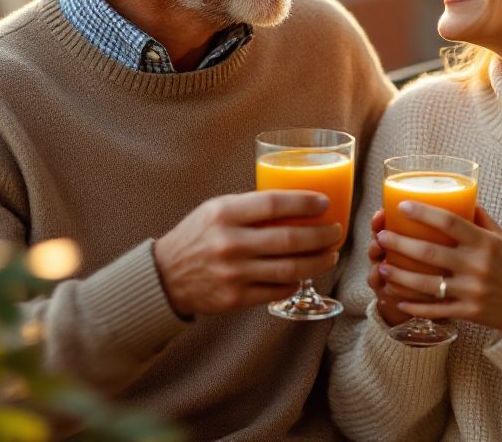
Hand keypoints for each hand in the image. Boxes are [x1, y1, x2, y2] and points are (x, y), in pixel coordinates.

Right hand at [153, 190, 341, 316]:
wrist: (165, 276)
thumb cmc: (198, 236)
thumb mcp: (217, 210)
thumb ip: (251, 207)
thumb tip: (297, 203)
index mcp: (225, 214)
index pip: (275, 204)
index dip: (305, 203)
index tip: (325, 203)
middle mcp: (230, 243)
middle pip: (290, 239)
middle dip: (321, 235)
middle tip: (336, 231)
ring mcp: (233, 273)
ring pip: (290, 268)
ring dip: (317, 261)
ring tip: (330, 255)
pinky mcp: (235, 299)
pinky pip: (278, 290)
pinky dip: (296, 282)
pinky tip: (304, 274)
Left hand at [375, 203, 501, 332]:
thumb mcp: (500, 238)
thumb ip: (479, 218)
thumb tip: (459, 195)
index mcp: (484, 242)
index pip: (450, 222)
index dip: (424, 213)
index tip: (402, 206)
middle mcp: (477, 265)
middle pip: (430, 252)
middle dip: (400, 244)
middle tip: (381, 237)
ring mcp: (472, 290)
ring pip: (427, 284)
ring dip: (400, 275)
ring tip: (382, 266)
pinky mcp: (469, 312)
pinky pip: (436, 309)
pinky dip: (415, 306)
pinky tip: (397, 299)